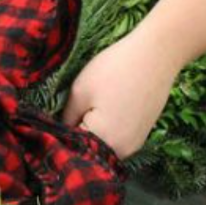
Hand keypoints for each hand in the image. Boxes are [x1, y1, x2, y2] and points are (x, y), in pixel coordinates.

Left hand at [61, 28, 181, 158]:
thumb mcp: (80, 91)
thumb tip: (59, 131)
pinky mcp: (142, 134)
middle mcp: (123, 151)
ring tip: (85, 109)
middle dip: (75, 137)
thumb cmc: (114, 69)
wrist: (157, 54)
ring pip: (102, 145)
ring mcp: (135, 144)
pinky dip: (105, 129)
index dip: (58, 137)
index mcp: (104, 141)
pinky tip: (102, 108)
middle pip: (88, 151)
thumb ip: (65, 118)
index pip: (72, 149)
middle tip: (65, 115)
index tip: (48, 124)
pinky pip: (116, 139)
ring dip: (90, 132)